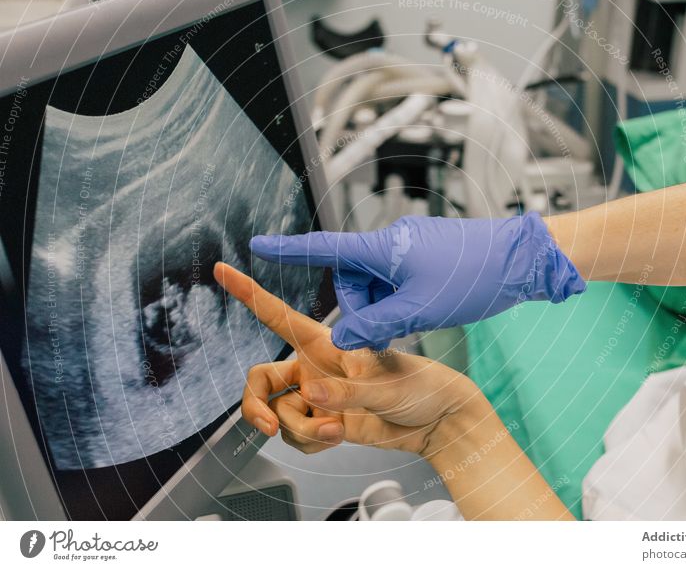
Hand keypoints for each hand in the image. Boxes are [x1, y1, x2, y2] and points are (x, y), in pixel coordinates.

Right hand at [213, 262, 485, 456]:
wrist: (436, 422)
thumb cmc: (422, 385)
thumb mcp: (386, 386)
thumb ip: (347, 392)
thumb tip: (311, 394)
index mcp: (327, 341)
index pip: (279, 313)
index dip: (249, 291)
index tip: (223, 269)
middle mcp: (315, 366)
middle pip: (261, 379)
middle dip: (255, 404)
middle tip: (266, 424)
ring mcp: (318, 394)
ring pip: (279, 413)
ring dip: (300, 429)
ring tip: (335, 430)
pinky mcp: (323, 419)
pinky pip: (296, 434)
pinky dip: (310, 441)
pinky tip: (337, 437)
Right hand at [249, 213, 585, 349]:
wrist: (520, 261)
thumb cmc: (473, 276)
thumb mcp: (420, 310)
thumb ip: (375, 327)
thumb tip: (342, 340)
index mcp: (382, 248)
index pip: (324, 248)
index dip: (287, 249)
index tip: (257, 243)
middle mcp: (390, 244)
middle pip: (351, 281)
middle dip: (363, 309)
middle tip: (392, 325)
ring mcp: (408, 251)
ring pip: (375, 289)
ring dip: (385, 310)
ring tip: (416, 317)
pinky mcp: (422, 259)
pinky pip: (395, 285)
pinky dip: (400, 303)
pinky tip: (426, 309)